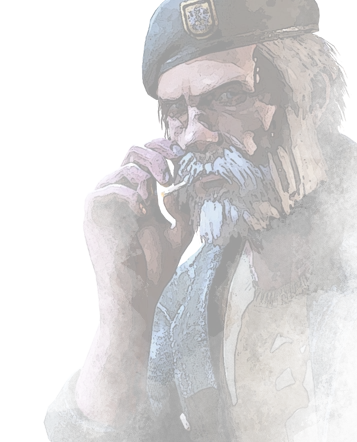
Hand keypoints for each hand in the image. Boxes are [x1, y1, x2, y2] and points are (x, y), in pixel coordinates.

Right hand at [76, 138, 192, 425]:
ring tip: (154, 204)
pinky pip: (109, 186)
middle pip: (131, 151)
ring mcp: (105, 201)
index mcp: (139, 195)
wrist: (136, 293)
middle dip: (154, 156)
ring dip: (145, 179)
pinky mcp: (91, 209)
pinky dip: (130, 194)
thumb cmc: (154, 268)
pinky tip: (141, 212)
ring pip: (122, 167)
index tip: (179, 156)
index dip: (160, 148)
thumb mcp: (180, 232)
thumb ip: (180, 206)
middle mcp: (120, 194)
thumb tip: (174, 184)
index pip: (144, 157)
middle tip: (169, 174)